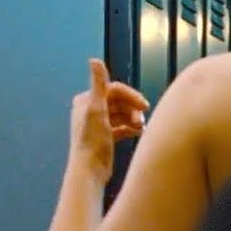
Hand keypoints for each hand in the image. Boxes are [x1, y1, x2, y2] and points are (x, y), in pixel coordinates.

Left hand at [69, 59, 148, 178]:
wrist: (90, 171)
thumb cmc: (92, 141)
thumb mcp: (96, 110)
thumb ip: (98, 84)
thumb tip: (94, 59)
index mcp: (86, 100)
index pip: (114, 89)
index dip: (131, 95)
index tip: (144, 105)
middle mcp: (90, 110)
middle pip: (120, 102)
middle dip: (133, 109)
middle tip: (143, 119)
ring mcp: (98, 124)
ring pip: (123, 114)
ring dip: (134, 119)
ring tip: (141, 128)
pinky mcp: (106, 137)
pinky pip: (123, 127)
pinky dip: (131, 128)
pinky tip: (139, 133)